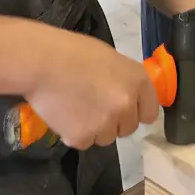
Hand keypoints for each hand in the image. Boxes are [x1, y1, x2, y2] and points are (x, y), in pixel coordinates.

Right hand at [23, 30, 158, 150]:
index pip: (150, 113)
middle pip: (128, 128)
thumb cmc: (75, 52)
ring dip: (94, 129)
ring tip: (76, 107)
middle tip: (93, 106)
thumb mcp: (111, 60)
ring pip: (106, 138)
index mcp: (138, 81)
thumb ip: (124, 81)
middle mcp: (127, 105)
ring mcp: (106, 124)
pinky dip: (74, 134)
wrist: (44, 63)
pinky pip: (84, 142)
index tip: (123, 109)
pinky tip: (64, 115)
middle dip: (114, 121)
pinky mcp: (83, 138)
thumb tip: (127, 97)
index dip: (136, 111)